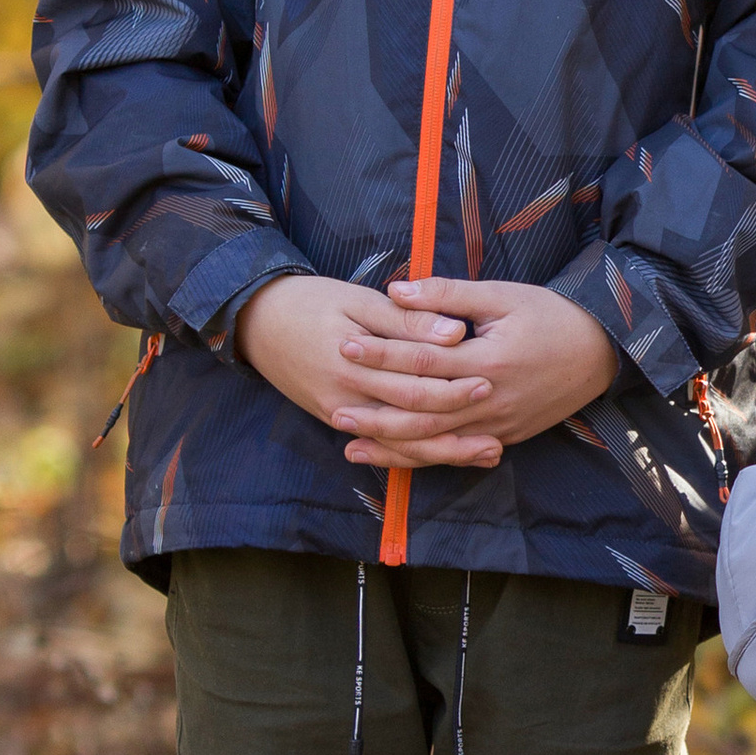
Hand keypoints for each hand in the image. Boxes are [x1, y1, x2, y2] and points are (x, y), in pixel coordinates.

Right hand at [234, 273, 473, 437]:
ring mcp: (341, 415)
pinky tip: (448, 454)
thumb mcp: (357, 300)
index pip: (412, 378)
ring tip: (489, 453)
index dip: (453, 381)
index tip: (490, 380)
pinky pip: (384, 444)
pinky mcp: (339, 421)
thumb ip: (406, 320)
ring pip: (400, 442)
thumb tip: (456, 332)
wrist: (256, 324)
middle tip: (499, 428)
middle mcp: (346, 398)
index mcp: (352, 363)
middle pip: (411, 418)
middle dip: (458, 423)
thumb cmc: (310, 303)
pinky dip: (417, 453)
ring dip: (445, 451)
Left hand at [321, 273, 621, 467]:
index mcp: (489, 359)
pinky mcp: (505, 437)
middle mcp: (491, 400)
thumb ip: (448, 294)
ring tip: (350, 443)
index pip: (422, 360)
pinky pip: (456, 452)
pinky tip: (394, 457)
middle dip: (376, 410)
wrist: (604, 352)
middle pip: (422, 411)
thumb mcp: (503, 295)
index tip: (346, 345)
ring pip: (436, 442)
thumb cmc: (553, 316)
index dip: (382, 354)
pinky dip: (423, 457)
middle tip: (333, 405)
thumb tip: (395, 290)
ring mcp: (499, 425)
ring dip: (391, 445)